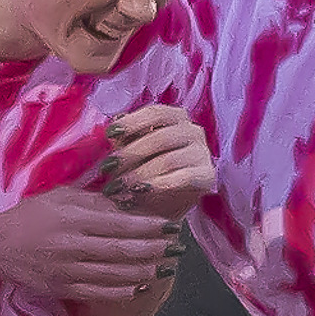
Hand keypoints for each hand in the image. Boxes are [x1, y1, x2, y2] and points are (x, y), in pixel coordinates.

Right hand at [0, 186, 177, 302]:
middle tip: (175, 248)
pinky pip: (99, 292)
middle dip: (153, 250)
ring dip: (143, 271)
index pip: (120, 224)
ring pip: (114, 274)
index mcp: (73, 218)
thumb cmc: (31, 215)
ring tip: (163, 267)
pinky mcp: (63, 288)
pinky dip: (121, 290)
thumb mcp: (60, 197)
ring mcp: (68, 271)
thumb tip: (128, 207)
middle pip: (122, 251)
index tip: (169, 226)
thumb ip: (94, 202)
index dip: (148, 227)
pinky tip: (138, 285)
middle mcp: (72, 245)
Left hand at [98, 106, 214, 220]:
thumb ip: (125, 138)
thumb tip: (115, 125)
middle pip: (160, 138)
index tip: (110, 134)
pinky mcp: (207, 176)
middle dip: (130, 154)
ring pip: (169, 160)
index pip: (155, 113)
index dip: (132, 122)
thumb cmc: (145, 169)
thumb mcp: (131, 152)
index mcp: (175, 118)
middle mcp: (192, 131)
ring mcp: (202, 153)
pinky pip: (184, 178)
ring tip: (118, 187)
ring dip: (140, 174)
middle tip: (107, 168)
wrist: (164, 203)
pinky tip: (141, 191)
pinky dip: (160, 185)